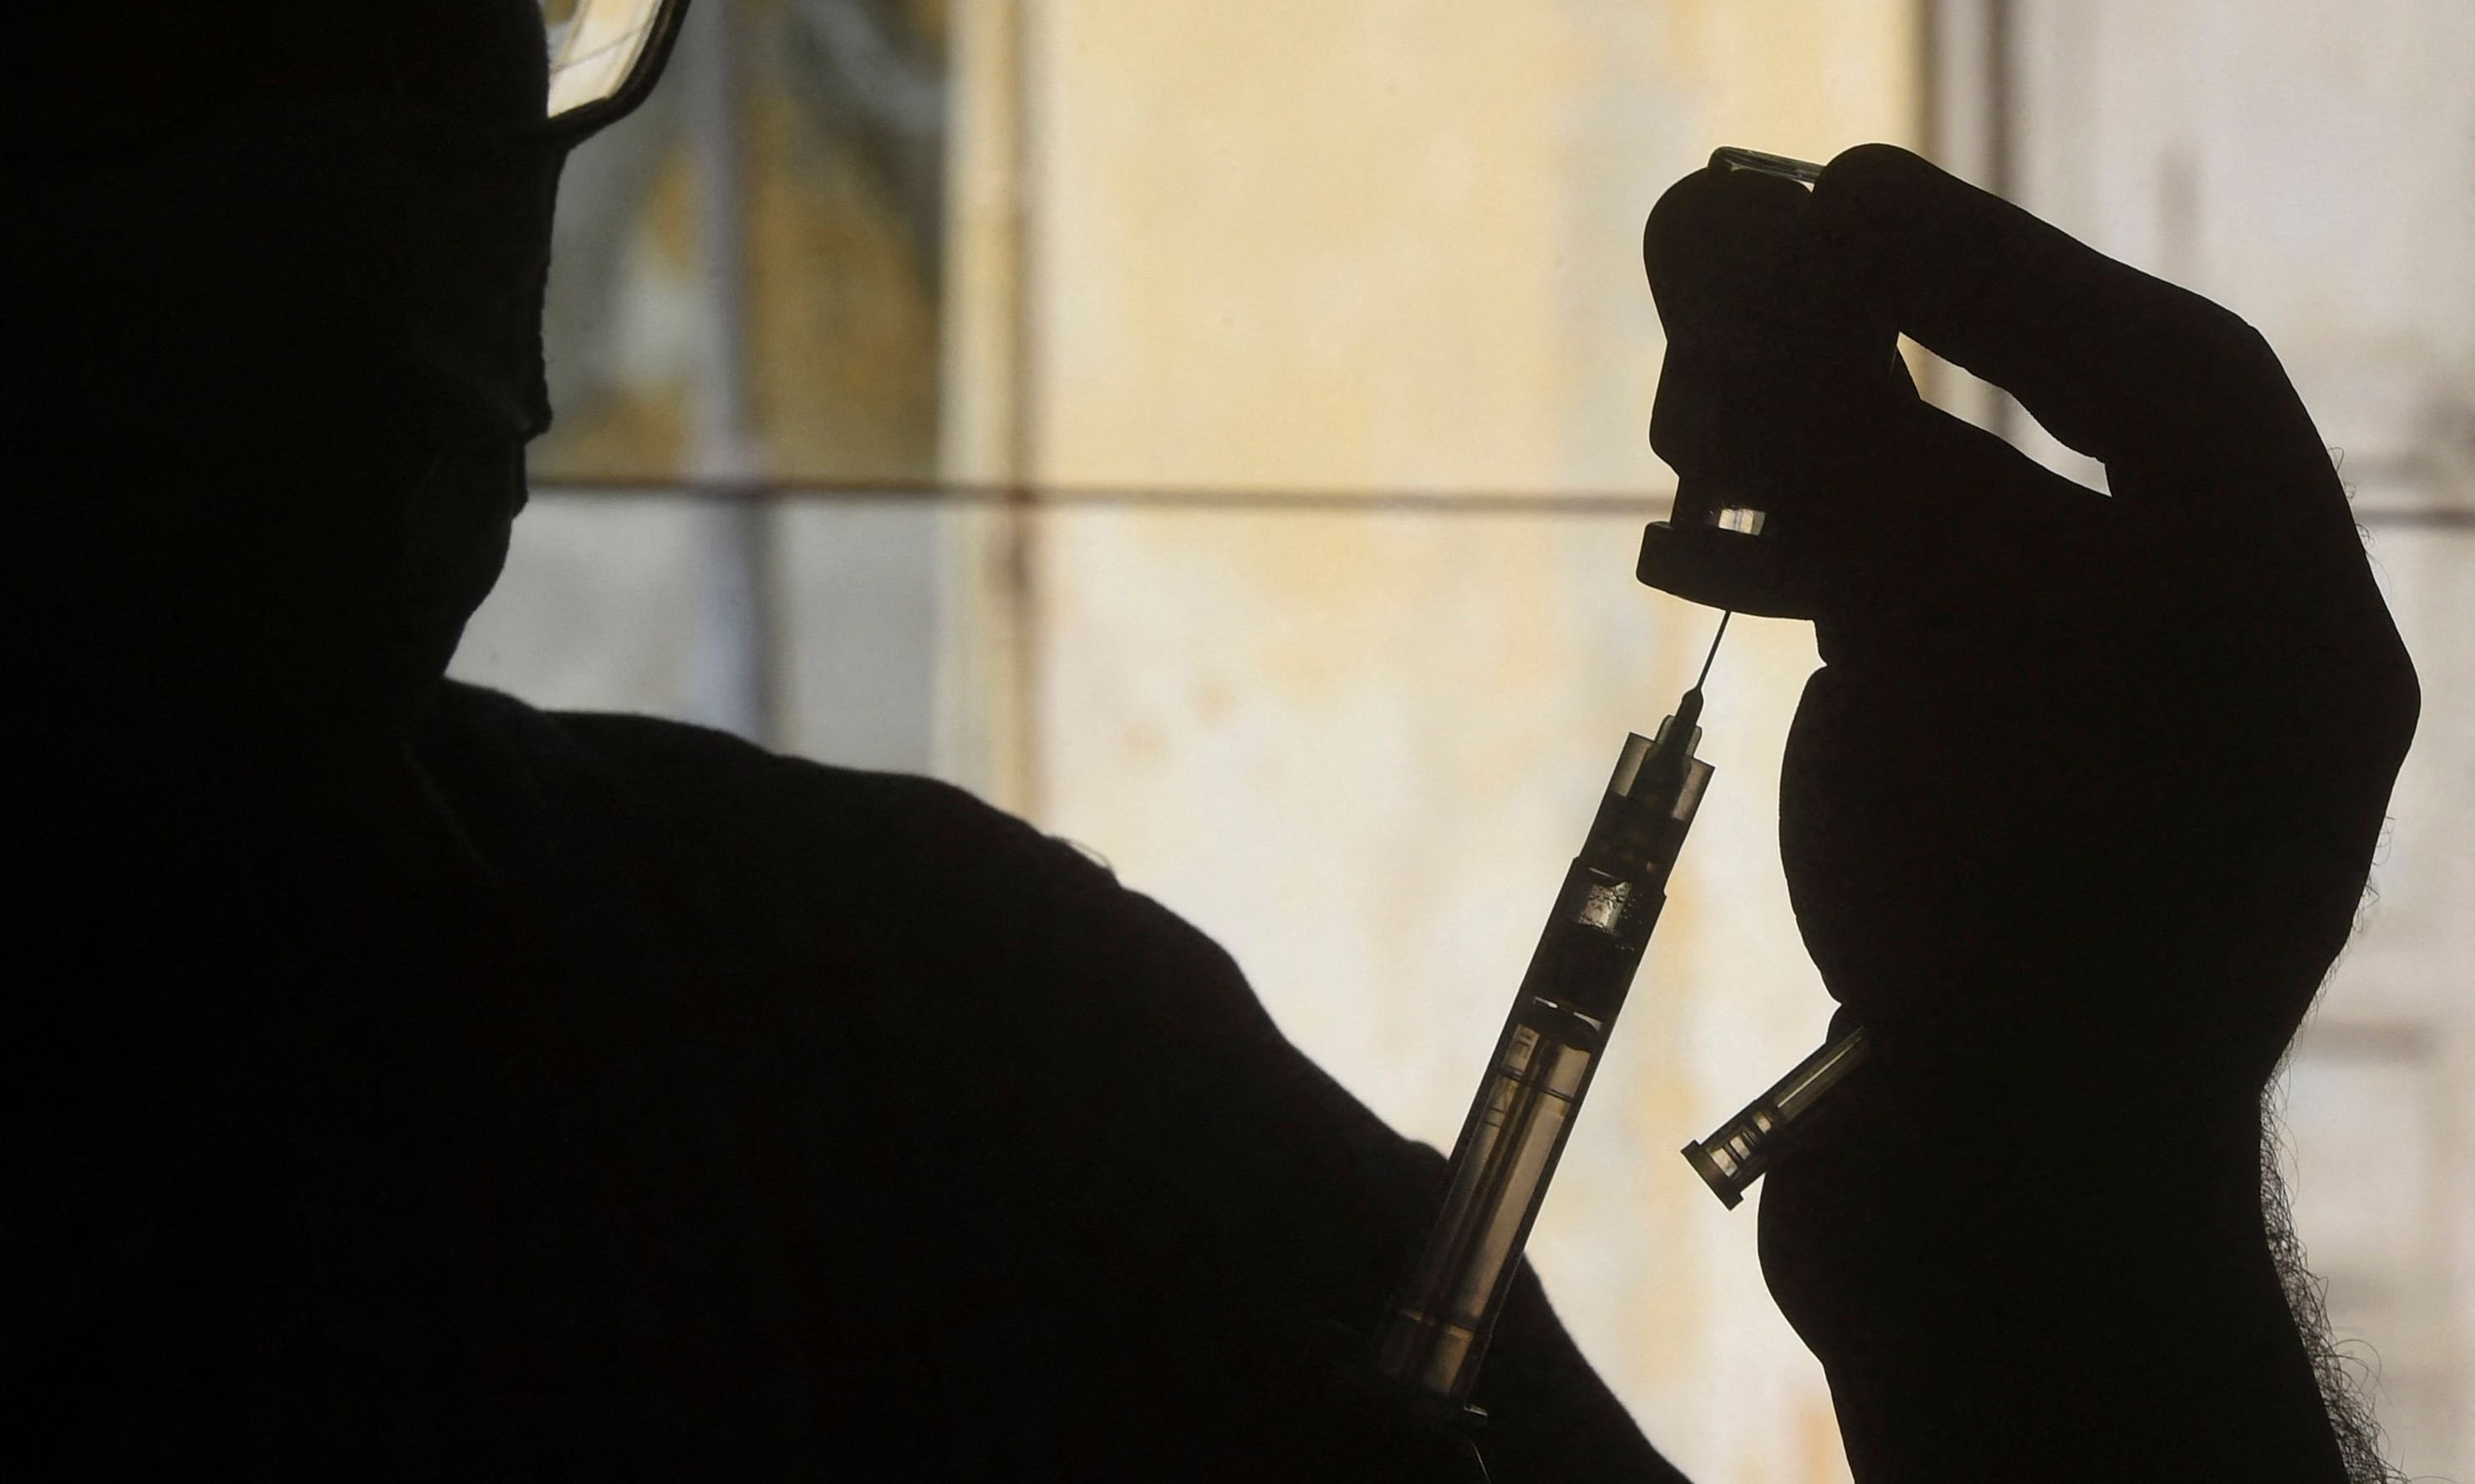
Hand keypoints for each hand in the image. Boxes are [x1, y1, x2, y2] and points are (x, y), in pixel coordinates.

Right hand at [1638, 145, 2417, 1478]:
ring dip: (1808, 472)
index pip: (2159, 372)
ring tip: (1672, 438)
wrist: (1991, 1229)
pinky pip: (1898, 654)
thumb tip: (1718, 223)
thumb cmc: (2005, 928)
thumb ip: (1832, 416)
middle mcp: (2210, 677)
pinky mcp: (1988, 825)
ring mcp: (2094, 761)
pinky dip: (1799, 591)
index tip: (1831, 190)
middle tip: (1705, 286)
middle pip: (2034, 447)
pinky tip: (1690, 560)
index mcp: (2278, 622)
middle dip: (1861, 362)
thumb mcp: (1932, 638)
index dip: (1991, 266)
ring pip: (1950, 550)